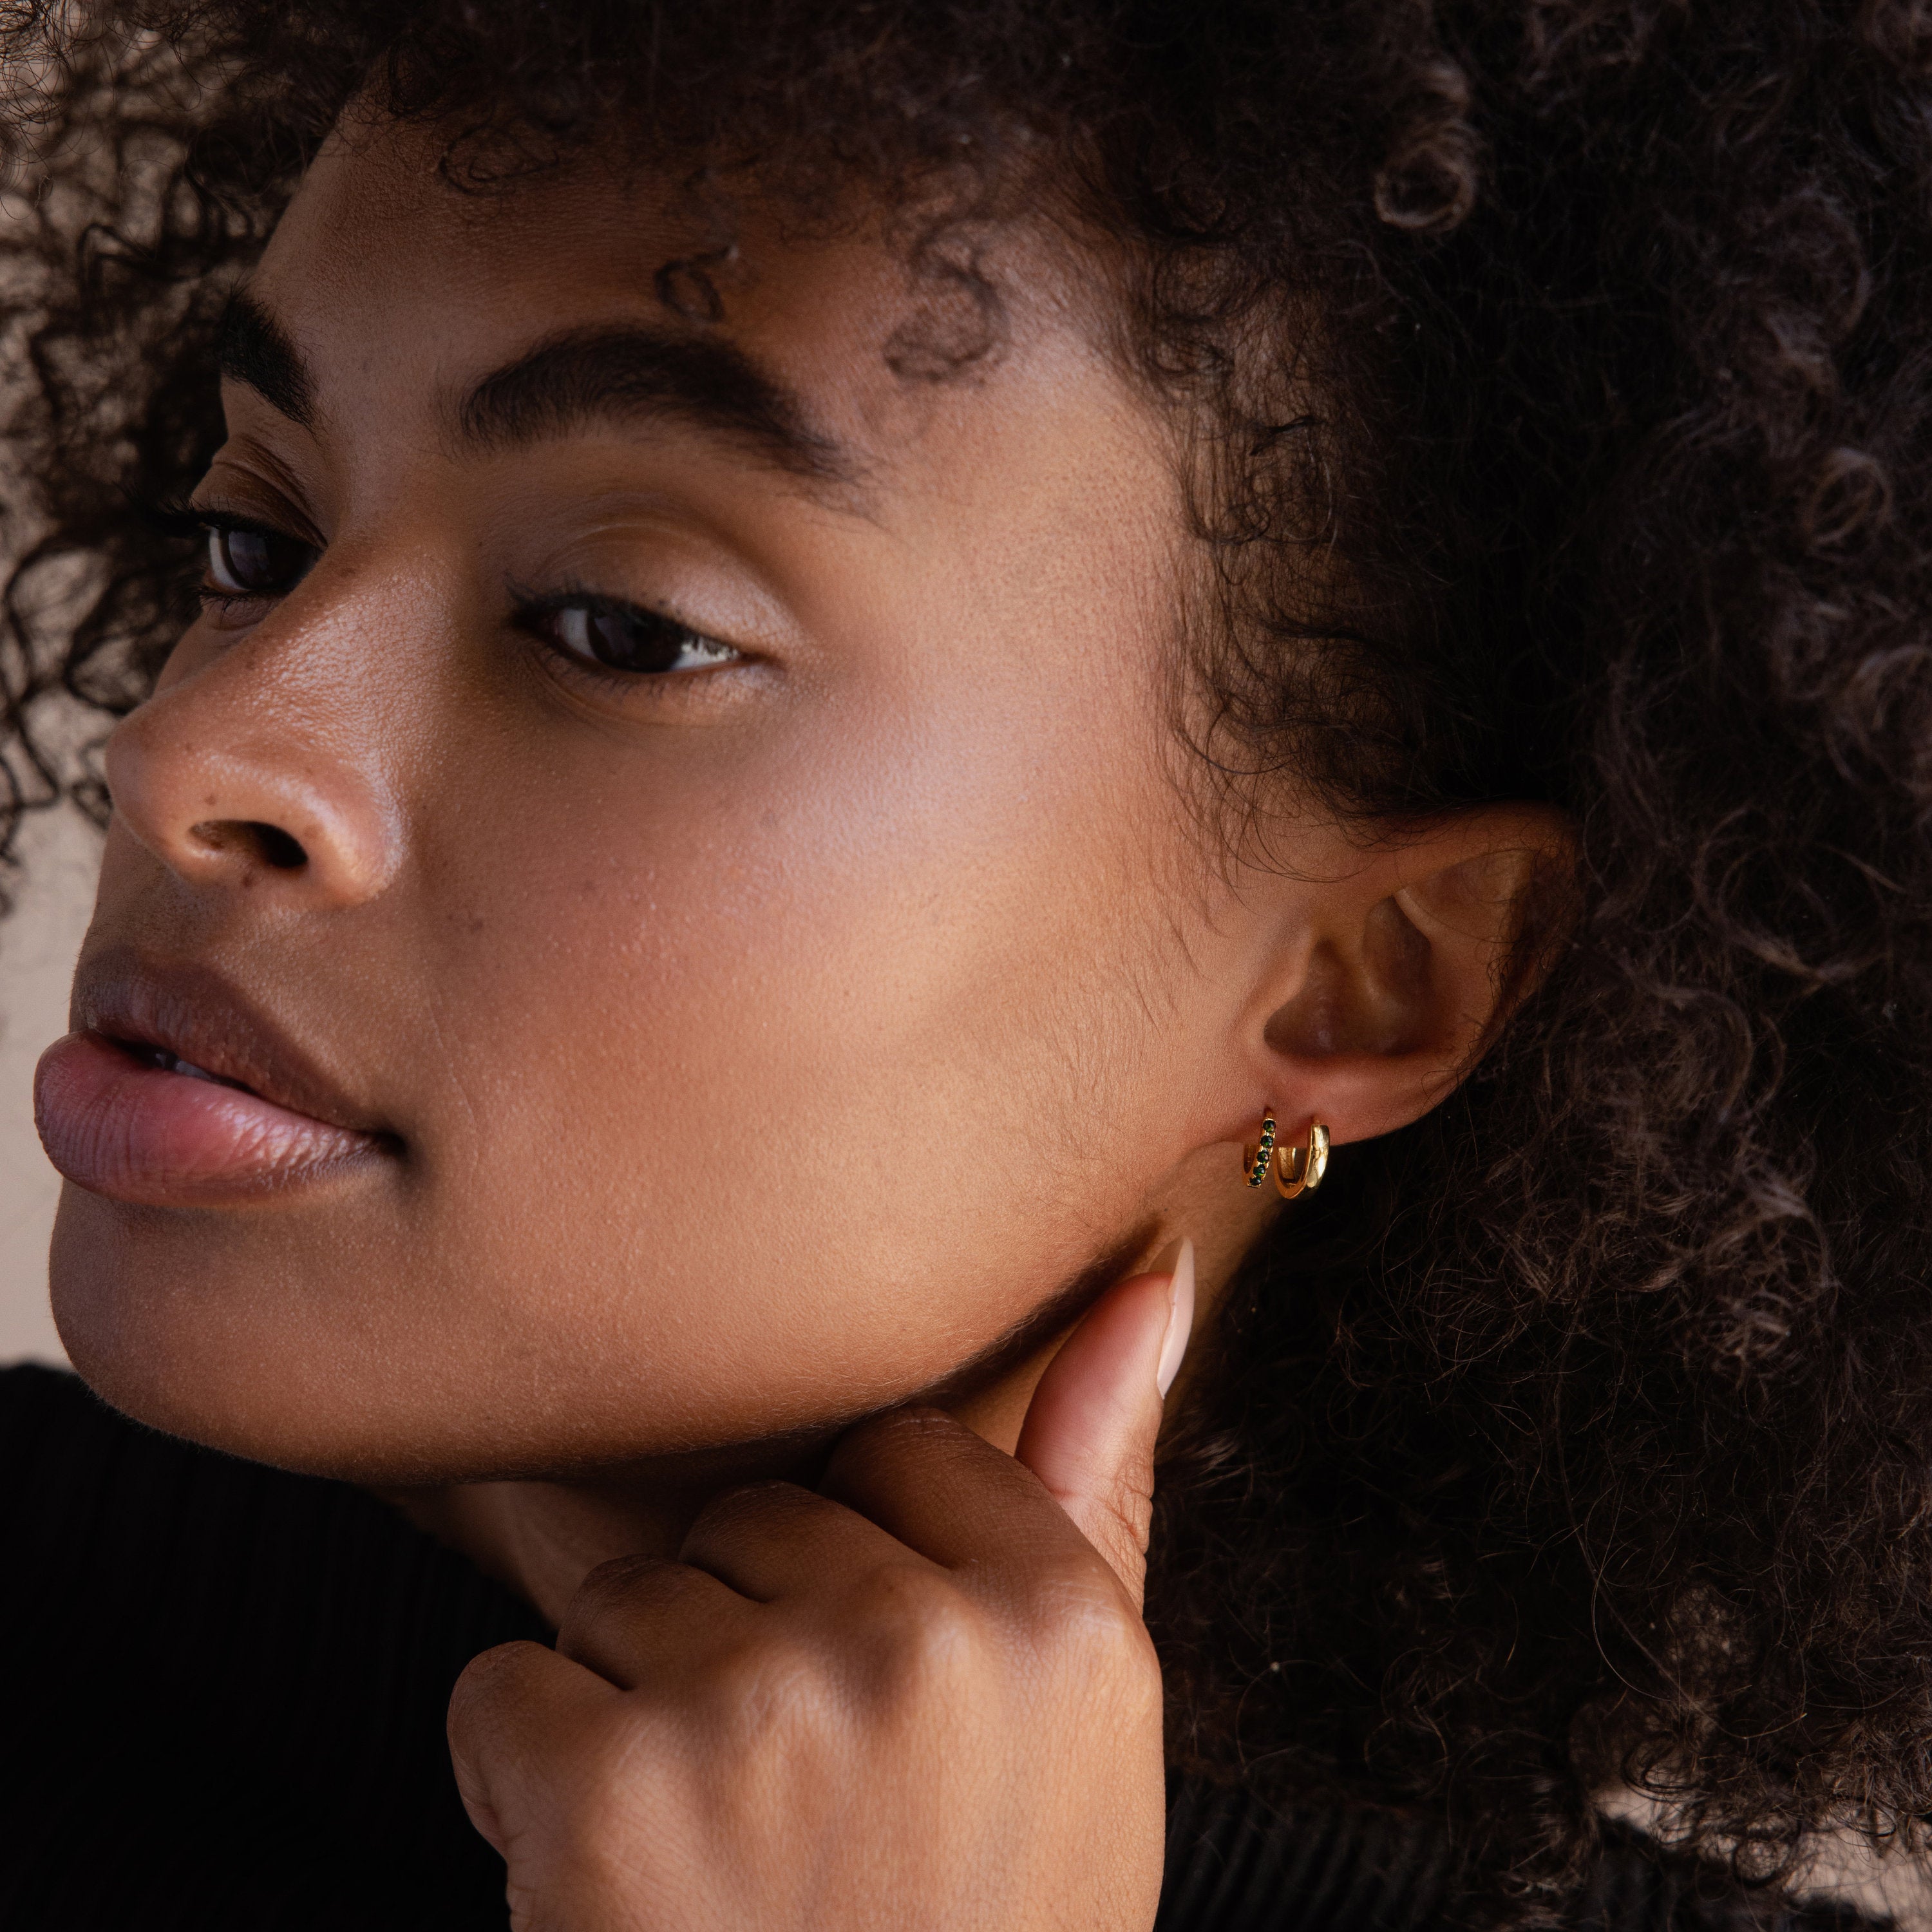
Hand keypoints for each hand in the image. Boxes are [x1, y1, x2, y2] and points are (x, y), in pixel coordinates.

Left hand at [446, 1247, 1194, 1931]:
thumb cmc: (979, 1927)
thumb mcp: (1083, 1724)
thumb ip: (1105, 1478)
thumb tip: (1154, 1275)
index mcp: (1061, 1618)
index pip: (894, 1453)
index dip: (859, 1568)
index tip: (870, 1684)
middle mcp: (927, 1644)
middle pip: (751, 1520)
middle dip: (742, 1640)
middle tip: (796, 1805)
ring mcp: (769, 1710)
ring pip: (622, 1596)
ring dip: (632, 1714)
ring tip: (715, 1855)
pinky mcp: (612, 1790)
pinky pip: (505, 1688)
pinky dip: (521, 1781)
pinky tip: (607, 1886)